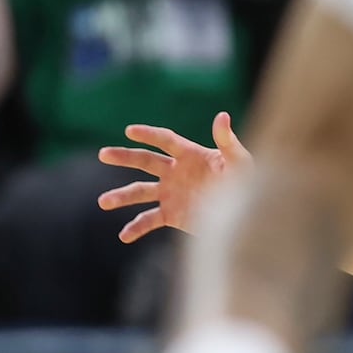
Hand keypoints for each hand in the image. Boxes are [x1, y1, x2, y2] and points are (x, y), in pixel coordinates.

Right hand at [97, 112, 252, 240]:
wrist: (247, 216)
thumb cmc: (248, 184)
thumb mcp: (240, 162)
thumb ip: (227, 141)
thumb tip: (222, 115)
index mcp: (191, 155)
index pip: (165, 141)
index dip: (149, 135)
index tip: (130, 131)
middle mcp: (176, 172)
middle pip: (146, 161)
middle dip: (125, 157)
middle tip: (103, 154)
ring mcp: (171, 193)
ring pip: (140, 191)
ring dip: (122, 196)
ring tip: (103, 202)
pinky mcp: (172, 215)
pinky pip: (149, 220)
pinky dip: (136, 228)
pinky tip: (124, 236)